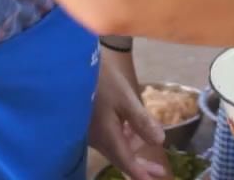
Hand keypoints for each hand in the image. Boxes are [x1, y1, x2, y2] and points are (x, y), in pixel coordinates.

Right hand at [89, 47, 166, 179]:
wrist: (73, 65)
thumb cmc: (102, 80)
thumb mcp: (126, 98)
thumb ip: (142, 121)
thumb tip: (160, 142)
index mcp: (107, 136)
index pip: (126, 162)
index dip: (141, 174)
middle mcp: (97, 139)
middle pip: (121, 159)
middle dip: (140, 166)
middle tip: (160, 172)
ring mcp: (91, 133)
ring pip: (115, 148)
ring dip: (132, 150)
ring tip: (148, 144)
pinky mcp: (88, 124)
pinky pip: (109, 139)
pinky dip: (123, 139)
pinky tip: (130, 129)